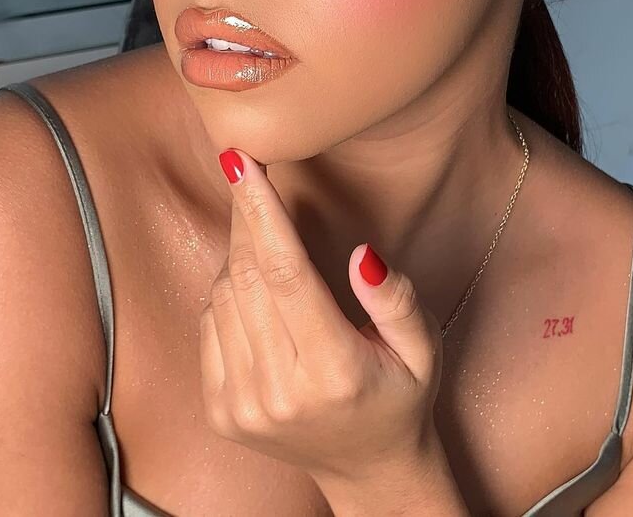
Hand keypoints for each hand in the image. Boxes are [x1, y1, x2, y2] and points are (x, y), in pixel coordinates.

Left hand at [198, 147, 445, 486]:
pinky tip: (258, 289)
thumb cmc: (400, 396)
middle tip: (248, 170)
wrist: (366, 470)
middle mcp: (279, 392)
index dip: (260, 210)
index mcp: (334, 371)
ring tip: (270, 242)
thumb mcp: (423, 349)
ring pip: (223, 296)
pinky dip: (228, 292)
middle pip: (247, 276)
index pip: (285, 272)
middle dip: (245, 215)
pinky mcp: (220, 412)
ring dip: (240, 254)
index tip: (241, 161)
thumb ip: (397, 301)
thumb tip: (362, 254)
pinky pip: (209, 323)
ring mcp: (242, 406)